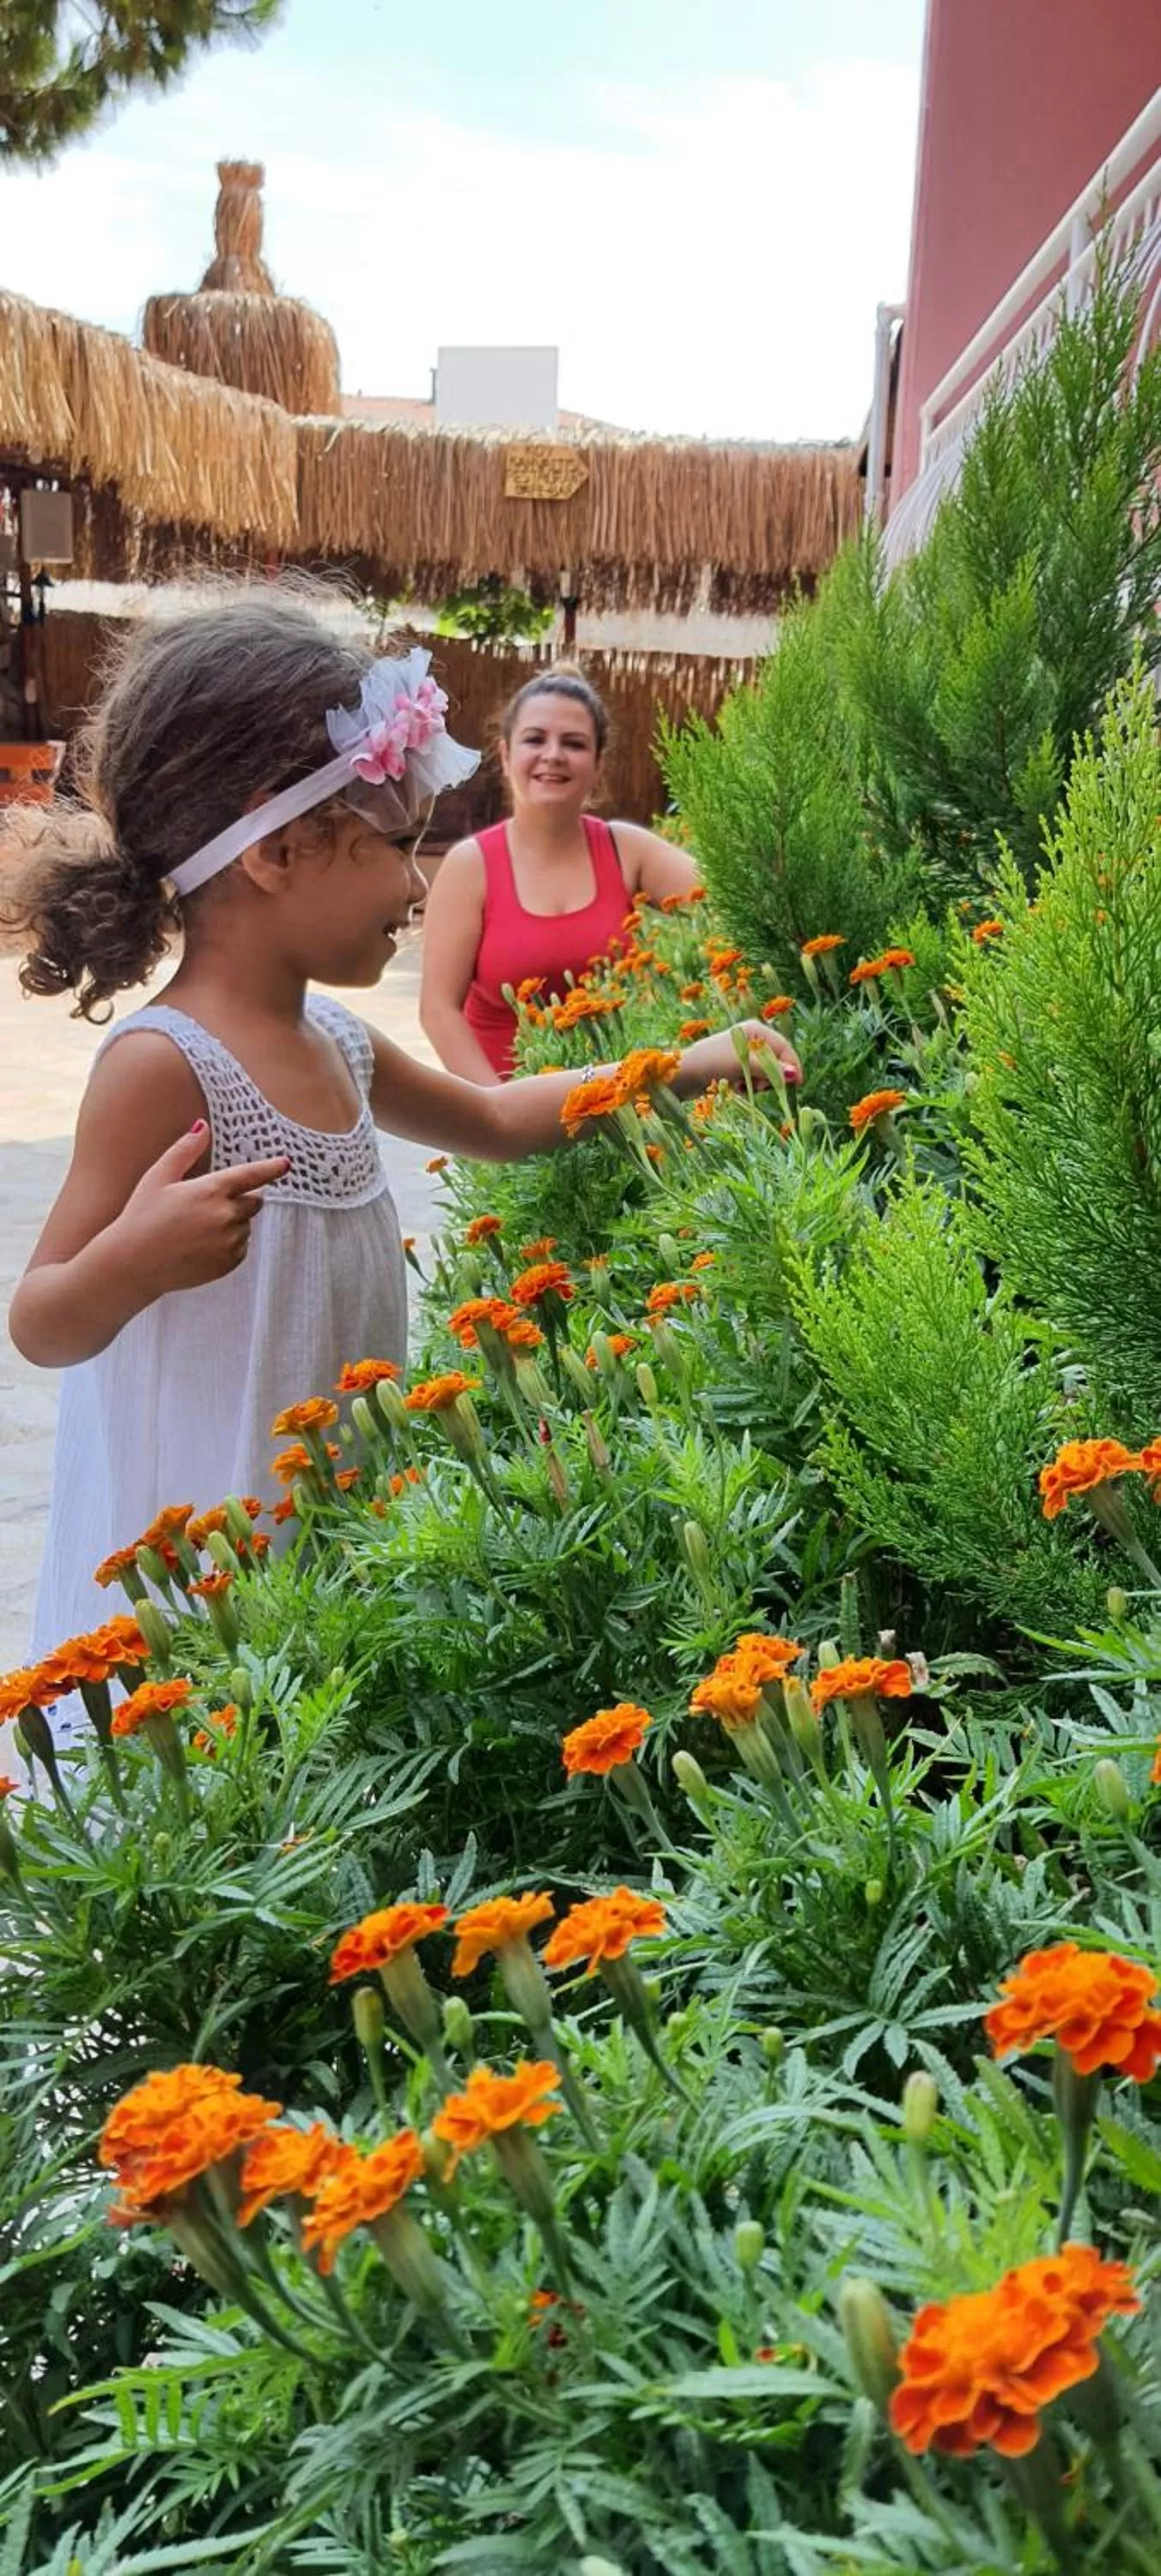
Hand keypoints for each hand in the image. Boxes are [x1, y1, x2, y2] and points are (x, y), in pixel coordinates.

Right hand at [112, 1122, 290, 1296]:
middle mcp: (226, 1216)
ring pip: (246, 1225)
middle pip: (254, 1201)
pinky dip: (229, 1243)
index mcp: (211, 1190)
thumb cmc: (142, 1217)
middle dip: (242, 1198)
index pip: (252, 1175)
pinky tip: (201, 1244)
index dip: (271, 1168)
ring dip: (233, 1222)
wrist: (133, 1265)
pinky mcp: (228, 1263)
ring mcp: (229, 1242)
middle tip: (211, 1204)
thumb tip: (202, 1126)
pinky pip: (241, 1247)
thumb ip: (184, 1150)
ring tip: (198, 1228)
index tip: (286, 1164)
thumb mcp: (158, 1177)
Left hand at [680, 1021, 801, 1093]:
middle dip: (770, 1077)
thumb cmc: (712, 1063)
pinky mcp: (735, 1065)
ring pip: (764, 1072)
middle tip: (758, 1087)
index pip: (784, 1047)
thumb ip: (769, 1070)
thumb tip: (793, 1075)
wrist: (683, 1073)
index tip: (795, 1084)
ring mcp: (743, 1052)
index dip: (791, 1066)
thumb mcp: (743, 1065)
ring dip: (757, 1083)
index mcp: (756, 1030)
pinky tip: (734, 1087)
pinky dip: (747, 1085)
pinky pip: (752, 1078)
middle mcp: (752, 1038)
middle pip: (776, 1061)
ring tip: (741, 1086)